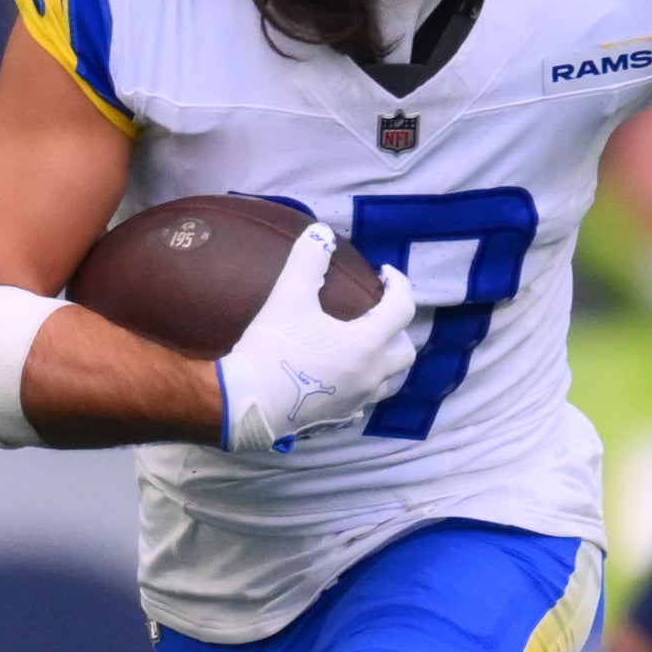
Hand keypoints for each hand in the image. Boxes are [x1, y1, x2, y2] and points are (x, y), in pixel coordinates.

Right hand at [215, 225, 429, 455]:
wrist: (247, 403)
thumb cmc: (272, 349)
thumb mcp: (288, 297)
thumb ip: (307, 261)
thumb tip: (321, 233)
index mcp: (366, 344)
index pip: (402, 309)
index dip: (399, 285)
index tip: (383, 273)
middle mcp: (371, 375)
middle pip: (405, 350)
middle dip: (396, 327)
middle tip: (375, 311)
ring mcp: (358, 401)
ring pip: (389, 379)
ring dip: (384, 358)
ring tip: (362, 343)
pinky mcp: (340, 418)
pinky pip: (364, 399)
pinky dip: (363, 383)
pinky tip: (342, 375)